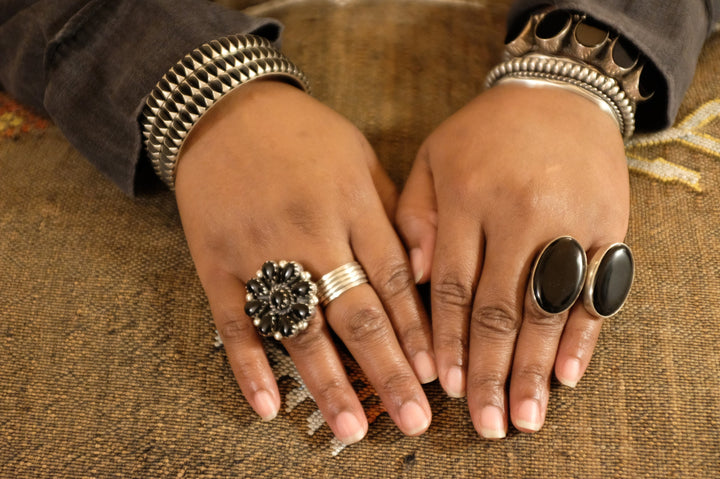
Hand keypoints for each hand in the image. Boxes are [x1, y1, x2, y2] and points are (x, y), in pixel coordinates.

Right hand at [174, 80, 435, 443]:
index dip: (417, 332)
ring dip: (327, 382)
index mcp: (351, 203)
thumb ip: (391, 211)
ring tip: (350, 427)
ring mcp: (258, 250)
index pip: (393, 281)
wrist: (224, 110)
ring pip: (299, 326)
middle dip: (388, 370)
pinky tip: (270, 406)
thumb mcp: (359, 155)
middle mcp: (309, 230)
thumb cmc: (303, 134)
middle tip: (413, 420)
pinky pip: (234, 323)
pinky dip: (250, 366)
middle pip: (355, 312)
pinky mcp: (214, 263)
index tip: (436, 375)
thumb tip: (423, 272)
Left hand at [396, 83, 628, 437]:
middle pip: (501, 308)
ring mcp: (569, 220)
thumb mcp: (433, 158)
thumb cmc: (484, 133)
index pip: (456, 287)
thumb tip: (417, 277)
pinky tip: (567, 374)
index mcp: (469, 196)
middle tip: (486, 423)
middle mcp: (520, 212)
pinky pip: (596, 289)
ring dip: (534, 368)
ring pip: (548, 308)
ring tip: (524, 416)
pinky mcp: (608, 226)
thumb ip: (416, 215)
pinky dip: (582, 335)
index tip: (446, 385)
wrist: (558, 93)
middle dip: (490, 371)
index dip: (450, 342)